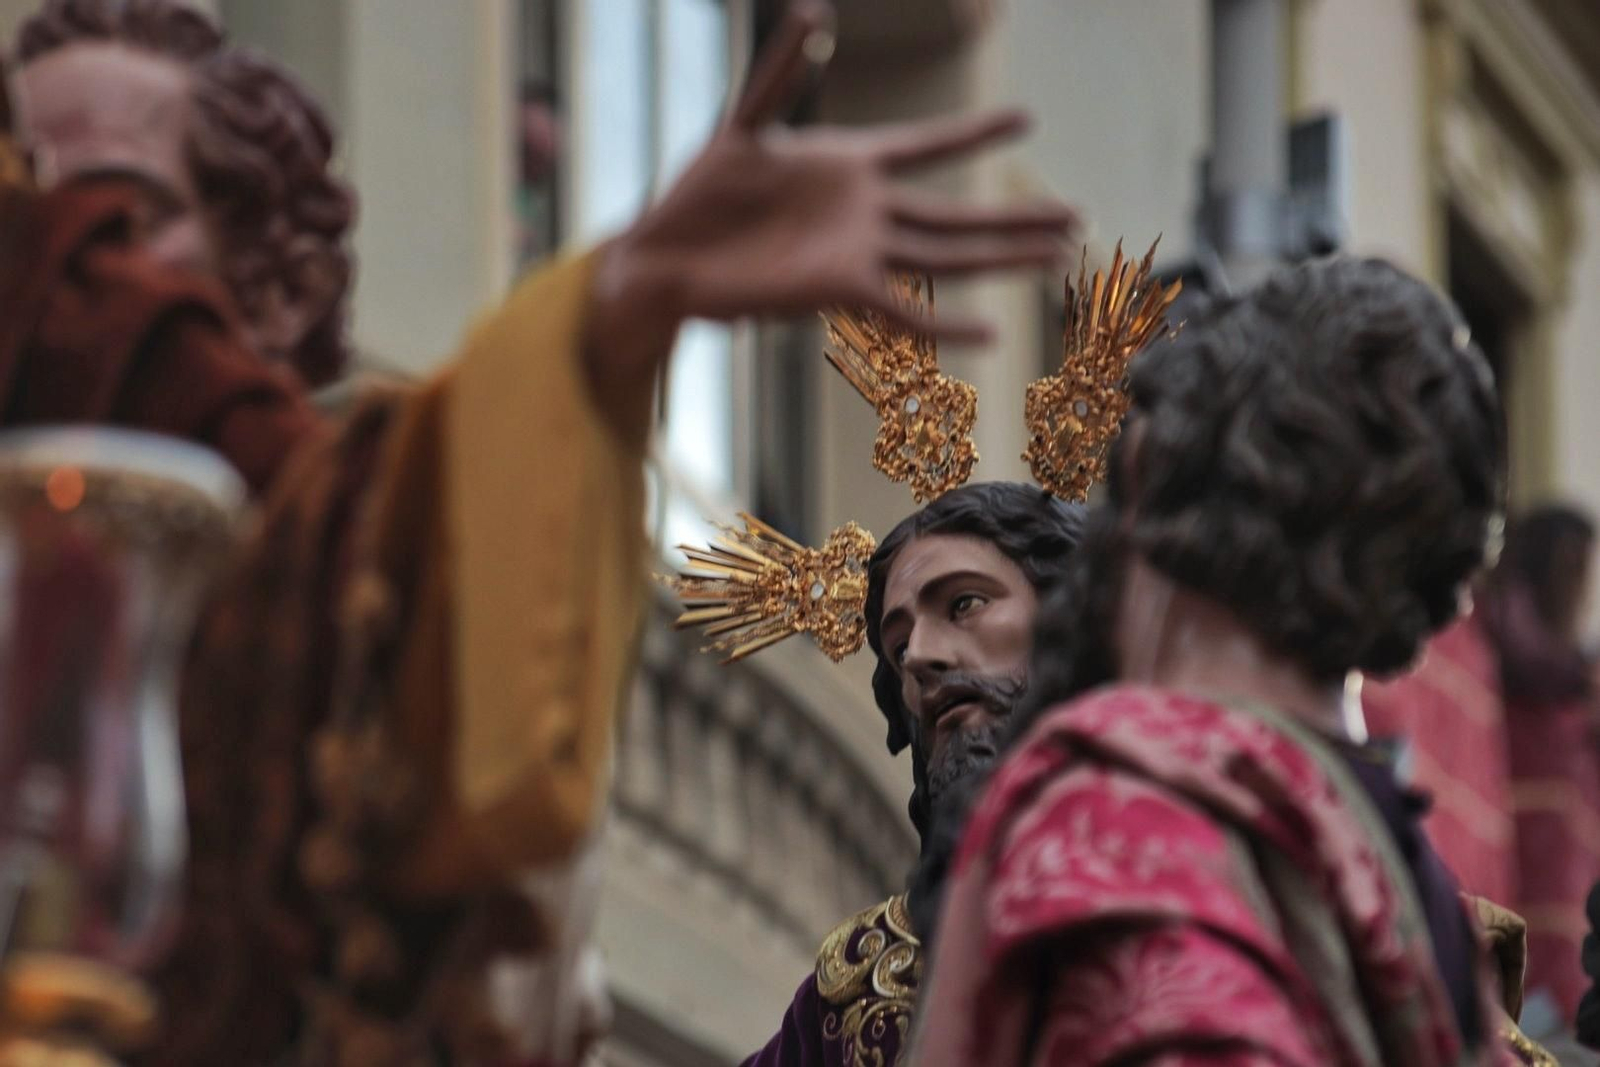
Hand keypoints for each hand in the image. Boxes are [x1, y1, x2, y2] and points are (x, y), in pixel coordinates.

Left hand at [586, 0, 1076, 391]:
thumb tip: (813, 8)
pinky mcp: (838, 288)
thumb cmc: (701, 195)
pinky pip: (904, 310)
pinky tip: (992, 335)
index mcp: (851, 165)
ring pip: (948, 254)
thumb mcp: (743, 125)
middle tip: (1075, 216)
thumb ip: (779, 72)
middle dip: (1017, 215)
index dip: (976, 132)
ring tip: (1057, 258)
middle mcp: (866, 211)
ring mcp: (858, 252)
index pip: (928, 145)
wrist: (668, 254)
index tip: (1026, 119)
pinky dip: (947, 325)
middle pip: (958, 211)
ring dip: (1004, 257)